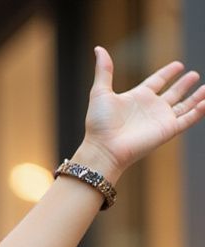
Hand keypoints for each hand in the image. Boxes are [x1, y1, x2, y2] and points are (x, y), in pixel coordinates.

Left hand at [80, 46, 204, 178]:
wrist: (103, 149)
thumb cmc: (99, 124)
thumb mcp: (100, 92)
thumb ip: (104, 70)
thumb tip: (99, 48)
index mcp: (138, 97)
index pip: (157, 82)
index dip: (167, 74)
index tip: (178, 65)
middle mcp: (151, 108)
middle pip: (173, 94)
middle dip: (183, 85)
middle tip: (194, 75)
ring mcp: (160, 120)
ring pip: (184, 106)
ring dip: (196, 97)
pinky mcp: (168, 130)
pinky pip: (188, 119)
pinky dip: (200, 111)